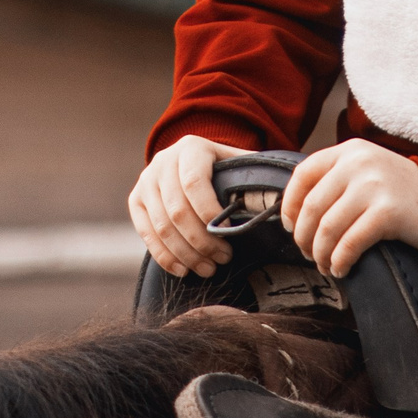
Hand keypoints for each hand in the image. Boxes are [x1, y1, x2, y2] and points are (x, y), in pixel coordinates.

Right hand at [130, 135, 249, 277]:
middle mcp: (163, 161)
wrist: (192, 163)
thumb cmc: (224, 170)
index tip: (228, 235)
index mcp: (191, 148)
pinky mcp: (135, 200)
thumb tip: (283, 197)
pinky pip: (146, 233)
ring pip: (162, 226)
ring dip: (186, 253)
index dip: (209, 212)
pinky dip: (164, 256)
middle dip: (201, 241)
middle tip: (223, 259)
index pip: (194, 182)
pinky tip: (183, 269)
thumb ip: (257, 176)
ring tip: (208, 268)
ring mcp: (146, 180)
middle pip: (177, 210)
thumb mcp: (240, 164)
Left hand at [282, 139, 417, 279]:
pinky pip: (350, 243)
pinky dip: (340, 261)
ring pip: (328, 228)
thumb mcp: (367, 171)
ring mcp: (374, 186)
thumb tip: (296, 212)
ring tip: (326, 265)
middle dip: (304, 237)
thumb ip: (336, 180)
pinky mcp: (388, 212)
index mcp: (350, 151)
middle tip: (309, 254)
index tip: (290, 226)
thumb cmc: (401, 194)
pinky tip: (342, 269)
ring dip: (321, 254)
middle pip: (312, 206)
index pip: (303, 174)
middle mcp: (359, 163)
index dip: (290, 204)